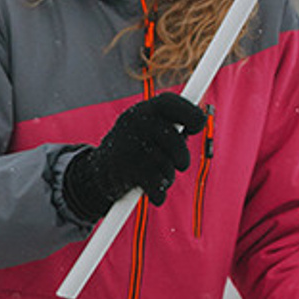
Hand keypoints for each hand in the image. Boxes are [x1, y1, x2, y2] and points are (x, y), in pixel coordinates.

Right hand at [62, 92, 207, 220]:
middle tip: (180, 164)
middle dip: (182, 158)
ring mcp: (128, 145)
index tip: (196, 127)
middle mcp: (134, 123)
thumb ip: (174, 124)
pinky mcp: (123, 169)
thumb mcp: (152, 130)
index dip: (192, 115)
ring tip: (156, 176)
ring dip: (167, 177)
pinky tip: (154, 193)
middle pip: (175, 142)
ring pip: (166, 166)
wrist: (97, 170)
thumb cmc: (135, 148)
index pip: (174, 105)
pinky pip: (155, 185)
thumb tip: (201, 119)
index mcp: (144, 109)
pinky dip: (158, 194)